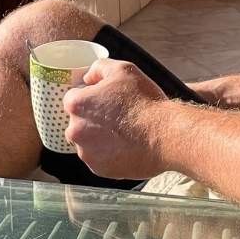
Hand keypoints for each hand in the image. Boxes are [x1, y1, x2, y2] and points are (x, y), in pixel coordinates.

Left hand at [62, 58, 167, 180]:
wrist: (165, 135)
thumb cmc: (144, 102)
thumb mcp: (123, 69)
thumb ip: (98, 68)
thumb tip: (88, 78)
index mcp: (76, 105)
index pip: (74, 98)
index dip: (92, 97)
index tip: (108, 100)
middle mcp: (75, 130)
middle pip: (79, 122)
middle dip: (94, 119)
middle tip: (119, 117)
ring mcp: (87, 153)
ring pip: (88, 142)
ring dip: (101, 138)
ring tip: (125, 133)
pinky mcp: (99, 169)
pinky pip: (100, 159)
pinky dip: (110, 155)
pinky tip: (126, 146)